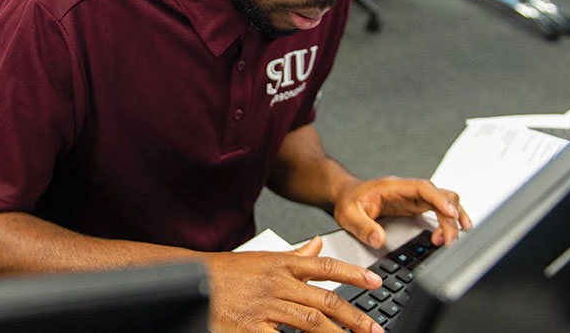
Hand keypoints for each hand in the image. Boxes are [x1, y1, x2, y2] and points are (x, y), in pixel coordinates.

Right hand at [206, 237, 384, 332]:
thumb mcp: (264, 258)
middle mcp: (277, 283)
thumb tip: (318, 245)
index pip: (327, 267)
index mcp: (282, 264)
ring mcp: (265, 305)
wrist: (193, 280)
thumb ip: (295, 255)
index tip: (376, 282)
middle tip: (374, 330)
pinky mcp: (250, 327)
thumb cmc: (227, 272)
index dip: (355, 274)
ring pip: (311, 322)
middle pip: (326, 300)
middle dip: (355, 317)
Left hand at [332, 176, 472, 247]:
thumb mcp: (349, 215)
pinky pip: (439, 210)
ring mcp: (414, 198)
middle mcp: (408, 190)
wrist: (346, 195)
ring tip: (454, 239)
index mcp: (394, 187)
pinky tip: (451, 232)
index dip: (440, 200)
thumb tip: (378, 240)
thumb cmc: (348, 201)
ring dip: (453, 219)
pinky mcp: (416, 206)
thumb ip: (363, 227)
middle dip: (450, 218)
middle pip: (440, 197)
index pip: (424, 188)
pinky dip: (448, 220)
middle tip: (448, 241)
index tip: (451, 214)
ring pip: (444, 202)